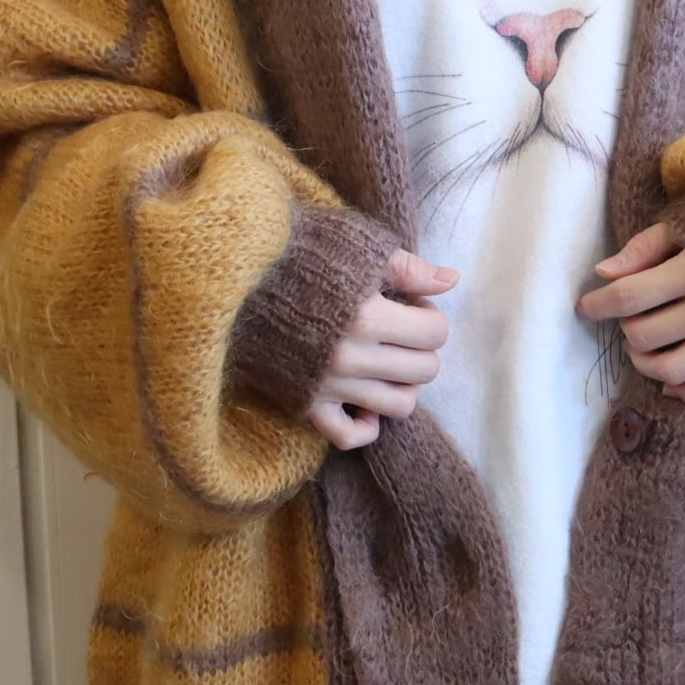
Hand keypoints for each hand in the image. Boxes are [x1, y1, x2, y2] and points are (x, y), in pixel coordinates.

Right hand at [308, 248, 455, 450]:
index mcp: (367, 317)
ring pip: (400, 406)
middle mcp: (351, 358)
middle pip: (424, 371)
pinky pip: (351, 437)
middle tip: (401, 331)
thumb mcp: (357, 247)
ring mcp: (329, 386)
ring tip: (388, 362)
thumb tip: (451, 281)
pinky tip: (364, 400)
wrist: (234, 278)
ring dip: (403, 384)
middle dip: (422, 349)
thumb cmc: (299, 253)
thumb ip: (408, 268)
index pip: (435, 333)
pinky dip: (367, 424)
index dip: (430, 315)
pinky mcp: (307, 404)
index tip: (411, 304)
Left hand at [574, 222, 684, 406]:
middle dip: (625, 330)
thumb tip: (603, 273)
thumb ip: (644, 248)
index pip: (629, 297)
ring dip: (645, 365)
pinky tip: (671, 383)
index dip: (597, 305)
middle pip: (644, 336)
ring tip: (643, 348)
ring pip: (672, 370)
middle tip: (629, 318)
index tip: (584, 308)